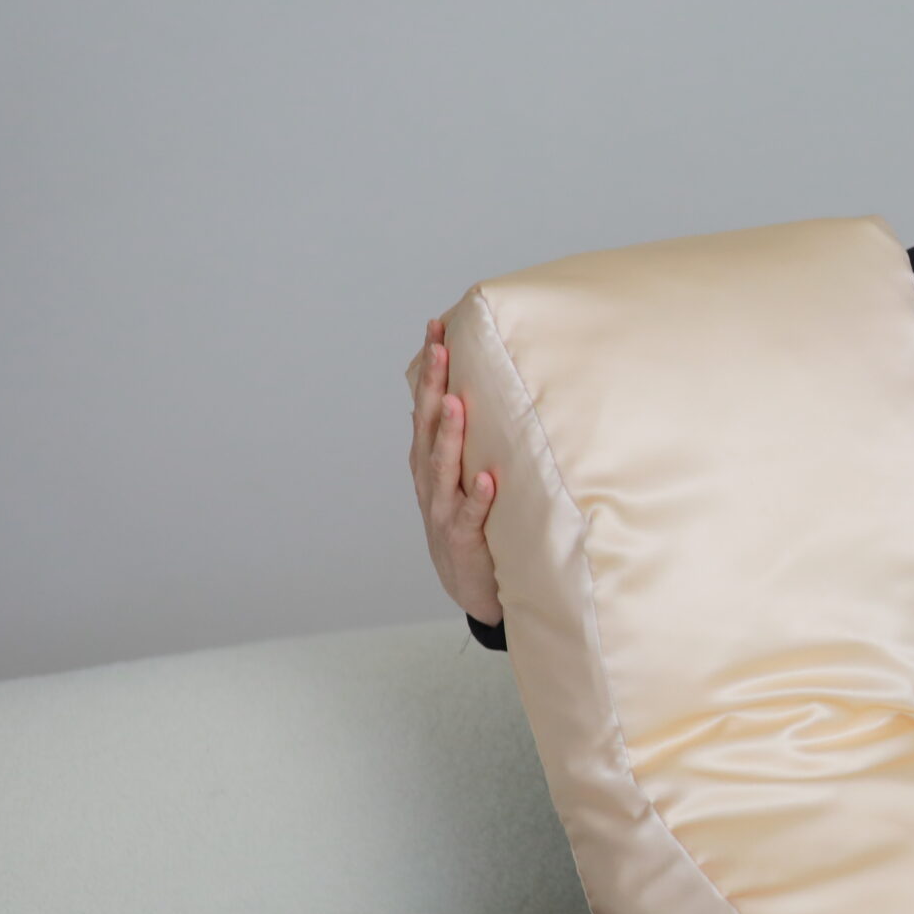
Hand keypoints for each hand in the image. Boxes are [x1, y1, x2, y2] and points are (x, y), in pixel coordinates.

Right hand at [404, 315, 501, 626]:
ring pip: (443, 467)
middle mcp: (431, 480)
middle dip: (433, 386)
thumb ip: (453, 440)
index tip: (437, 327)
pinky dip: (478, 498)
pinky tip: (488, 480)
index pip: (426, 404)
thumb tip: (446, 394)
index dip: (429, 368)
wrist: (470, 586)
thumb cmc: (469, 525)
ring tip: (455, 402)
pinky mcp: (464, 539)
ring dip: (449, 435)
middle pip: (428, 426)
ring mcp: (444, 509)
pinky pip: (472, 515)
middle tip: (440, 348)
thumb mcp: (456, 478)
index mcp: (428, 461)